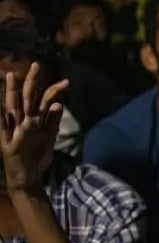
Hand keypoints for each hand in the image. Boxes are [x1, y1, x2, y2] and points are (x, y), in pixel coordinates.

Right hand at [0, 65, 68, 192]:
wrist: (27, 179)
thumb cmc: (36, 157)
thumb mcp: (48, 138)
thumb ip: (52, 122)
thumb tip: (58, 104)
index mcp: (33, 121)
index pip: (41, 100)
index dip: (51, 89)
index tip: (66, 81)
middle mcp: (23, 123)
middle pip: (27, 98)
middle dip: (31, 81)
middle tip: (36, 64)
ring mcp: (15, 132)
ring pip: (12, 108)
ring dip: (12, 93)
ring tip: (12, 77)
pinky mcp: (10, 144)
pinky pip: (8, 131)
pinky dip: (13, 123)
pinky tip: (15, 115)